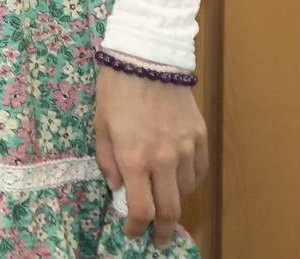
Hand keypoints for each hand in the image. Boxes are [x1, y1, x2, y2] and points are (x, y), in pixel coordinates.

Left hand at [94, 66, 204, 245]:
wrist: (147, 59)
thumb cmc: (116, 90)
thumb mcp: (99, 124)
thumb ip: (106, 160)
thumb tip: (116, 187)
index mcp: (134, 157)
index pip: (141, 209)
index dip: (137, 228)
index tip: (132, 233)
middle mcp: (163, 159)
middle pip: (170, 210)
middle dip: (162, 231)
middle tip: (157, 239)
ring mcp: (185, 149)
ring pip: (187, 192)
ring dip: (175, 203)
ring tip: (164, 202)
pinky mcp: (200, 138)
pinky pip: (200, 171)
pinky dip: (190, 183)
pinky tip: (180, 181)